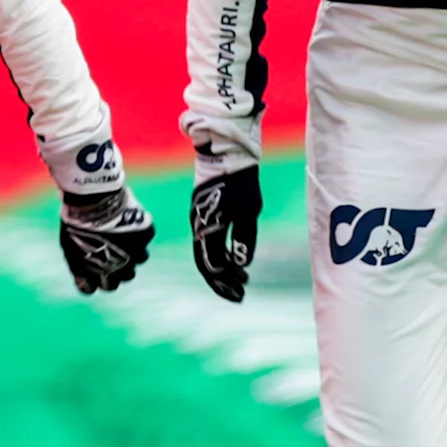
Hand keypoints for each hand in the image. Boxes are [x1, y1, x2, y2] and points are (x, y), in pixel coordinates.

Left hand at [58, 185, 154, 294]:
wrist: (91, 198)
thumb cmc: (76, 223)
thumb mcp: (70, 250)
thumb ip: (79, 268)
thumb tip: (84, 283)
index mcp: (102, 274)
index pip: (106, 287)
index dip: (102, 279)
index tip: (98, 269)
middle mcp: (122, 267)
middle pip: (127, 277)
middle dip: (121, 267)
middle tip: (114, 253)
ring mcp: (136, 250)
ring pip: (141, 258)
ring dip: (133, 251)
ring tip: (124, 236)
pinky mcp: (145, 234)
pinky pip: (145, 237)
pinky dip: (139, 231)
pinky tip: (129, 221)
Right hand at [190, 166, 259, 303]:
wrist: (225, 152)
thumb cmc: (239, 179)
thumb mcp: (248, 208)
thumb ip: (244, 236)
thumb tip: (242, 263)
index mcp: (207, 227)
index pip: (213, 264)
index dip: (226, 280)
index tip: (242, 288)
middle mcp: (198, 226)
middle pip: (205, 263)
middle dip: (221, 282)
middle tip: (240, 294)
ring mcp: (199, 220)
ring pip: (205, 253)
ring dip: (221, 270)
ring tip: (239, 279)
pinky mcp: (203, 213)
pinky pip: (207, 242)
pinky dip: (219, 255)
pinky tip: (233, 259)